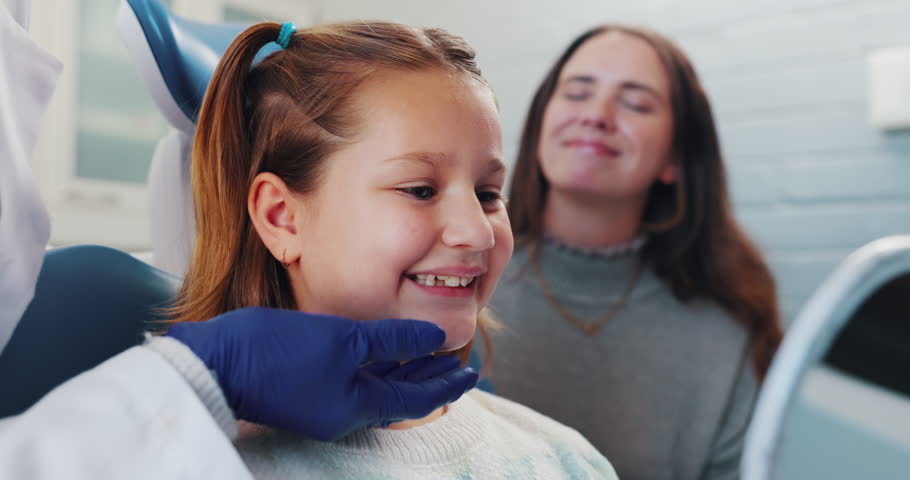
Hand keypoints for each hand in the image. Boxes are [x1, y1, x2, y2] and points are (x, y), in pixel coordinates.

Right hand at [166, 307, 477, 440]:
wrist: (213, 363)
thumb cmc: (278, 351)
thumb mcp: (343, 339)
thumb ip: (392, 340)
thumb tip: (436, 339)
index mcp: (356, 407)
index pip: (416, 400)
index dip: (446, 385)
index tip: (471, 373)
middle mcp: (342, 412)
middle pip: (399, 396)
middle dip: (429, 377)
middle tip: (456, 362)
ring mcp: (322, 403)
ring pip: (377, 388)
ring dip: (403, 370)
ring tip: (427, 352)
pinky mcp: (305, 389)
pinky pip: (353, 381)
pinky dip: (375, 366)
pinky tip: (380, 349)